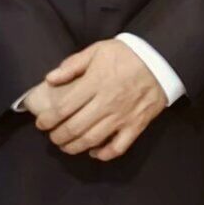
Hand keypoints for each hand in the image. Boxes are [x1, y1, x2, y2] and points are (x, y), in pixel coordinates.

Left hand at [27, 40, 168, 159]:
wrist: (162, 60)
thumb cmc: (128, 54)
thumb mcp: (98, 50)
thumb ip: (73, 64)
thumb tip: (50, 79)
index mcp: (95, 83)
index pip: (63, 108)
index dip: (48, 120)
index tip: (41, 123)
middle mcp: (106, 103)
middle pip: (74, 128)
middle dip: (58, 136)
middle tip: (52, 136)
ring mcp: (122, 116)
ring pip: (92, 140)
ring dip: (74, 147)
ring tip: (66, 146)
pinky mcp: (136, 125)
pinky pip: (118, 147)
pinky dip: (103, 154)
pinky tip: (94, 152)